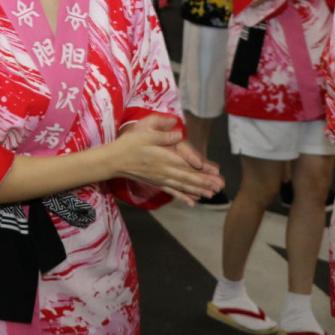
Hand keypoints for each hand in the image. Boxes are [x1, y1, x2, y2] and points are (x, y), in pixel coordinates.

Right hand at [107, 116, 225, 204]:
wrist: (114, 160)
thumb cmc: (129, 143)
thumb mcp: (145, 130)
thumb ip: (162, 131)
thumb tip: (179, 131)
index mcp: (165, 157)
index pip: (188, 165)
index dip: (203, 170)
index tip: (217, 173)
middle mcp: (165, 171)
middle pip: (189, 178)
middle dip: (206, 183)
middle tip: (220, 187)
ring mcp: (161, 179)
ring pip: (183, 186)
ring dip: (198, 191)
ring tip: (212, 195)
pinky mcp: (156, 183)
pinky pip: (172, 191)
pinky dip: (183, 197)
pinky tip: (193, 203)